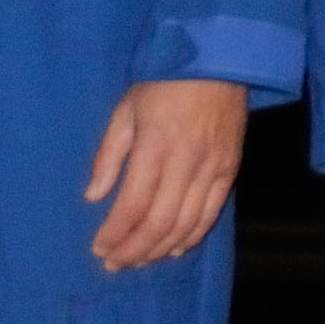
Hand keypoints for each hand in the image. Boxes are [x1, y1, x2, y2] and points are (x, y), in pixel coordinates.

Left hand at [84, 78, 247, 270]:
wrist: (217, 60)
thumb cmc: (164, 83)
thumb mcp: (126, 109)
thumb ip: (109, 155)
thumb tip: (93, 197)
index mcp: (155, 146)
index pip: (133, 204)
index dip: (115, 233)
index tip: (99, 248)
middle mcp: (186, 162)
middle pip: (159, 222)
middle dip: (134, 249)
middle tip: (115, 264)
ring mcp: (212, 168)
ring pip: (186, 224)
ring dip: (160, 249)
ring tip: (140, 261)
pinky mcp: (231, 169)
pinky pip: (212, 213)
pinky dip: (192, 236)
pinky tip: (175, 249)